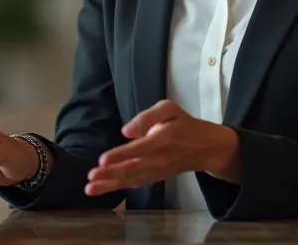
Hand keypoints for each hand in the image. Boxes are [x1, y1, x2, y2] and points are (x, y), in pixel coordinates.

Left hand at [85, 100, 239, 195]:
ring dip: (110, 184)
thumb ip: (148, 116)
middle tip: (91, 178)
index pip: (139, 149)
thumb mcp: (169, 109)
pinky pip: (137, 183)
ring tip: (90, 188)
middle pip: (132, 168)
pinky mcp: (156, 177)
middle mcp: (160, 158)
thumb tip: (126, 131)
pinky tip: (104, 189)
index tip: (102, 160)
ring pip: (132, 179)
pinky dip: (120, 187)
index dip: (120, 155)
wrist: (207, 148)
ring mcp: (158, 171)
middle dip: (110, 174)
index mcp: (163, 139)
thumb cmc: (184, 124)